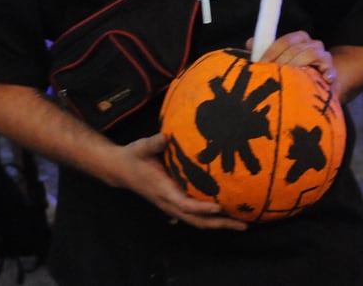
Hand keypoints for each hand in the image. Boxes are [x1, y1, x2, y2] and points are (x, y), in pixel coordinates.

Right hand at [109, 134, 246, 230]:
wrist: (121, 169)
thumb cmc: (134, 156)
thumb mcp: (141, 147)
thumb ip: (154, 143)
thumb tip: (165, 136)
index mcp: (162, 189)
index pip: (184, 204)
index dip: (201, 207)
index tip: (218, 207)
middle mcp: (168, 202)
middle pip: (196, 220)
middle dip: (218, 224)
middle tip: (242, 225)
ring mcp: (171, 206)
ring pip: (196, 221)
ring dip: (218, 225)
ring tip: (241, 225)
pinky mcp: (174, 203)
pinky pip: (194, 216)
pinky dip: (210, 219)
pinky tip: (226, 216)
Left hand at [246, 30, 336, 84]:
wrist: (317, 85)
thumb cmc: (294, 74)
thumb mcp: (276, 64)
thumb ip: (263, 53)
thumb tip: (250, 43)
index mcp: (297, 39)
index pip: (284, 41)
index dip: (271, 53)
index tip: (261, 66)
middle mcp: (311, 44)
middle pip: (296, 47)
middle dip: (282, 62)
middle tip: (273, 75)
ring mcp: (323, 56)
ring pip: (310, 53)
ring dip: (297, 65)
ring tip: (289, 78)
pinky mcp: (331, 71)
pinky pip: (329, 67)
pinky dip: (326, 72)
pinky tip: (322, 79)